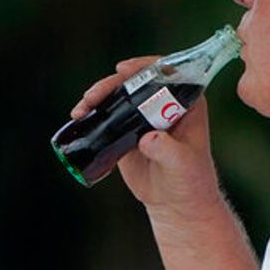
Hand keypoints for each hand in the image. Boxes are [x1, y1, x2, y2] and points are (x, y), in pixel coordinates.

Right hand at [75, 57, 225, 220]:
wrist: (176, 203)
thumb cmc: (189, 181)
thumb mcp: (182, 165)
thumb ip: (168, 150)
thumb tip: (147, 139)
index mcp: (186, 103)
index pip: (165, 73)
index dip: (143, 67)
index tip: (124, 69)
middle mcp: (164, 103)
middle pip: (135, 82)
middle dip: (111, 84)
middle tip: (93, 96)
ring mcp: (144, 116)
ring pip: (118, 96)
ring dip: (98, 97)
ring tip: (82, 109)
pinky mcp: (127, 130)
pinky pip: (108, 115)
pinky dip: (93, 113)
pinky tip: (79, 117)